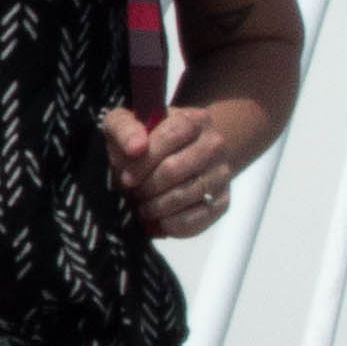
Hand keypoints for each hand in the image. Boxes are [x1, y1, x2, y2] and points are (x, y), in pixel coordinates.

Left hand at [102, 99, 237, 242]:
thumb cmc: (144, 141)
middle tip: (133, 194)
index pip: (171, 136)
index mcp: (193, 120)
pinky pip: (198, 220)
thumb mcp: (125, 125)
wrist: (176, 156)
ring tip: (142, 207)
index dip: (144, 161)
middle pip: (176, 170)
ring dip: (156, 207)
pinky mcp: (222, 201)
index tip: (127, 177)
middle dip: (147, 187)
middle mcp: (214, 144)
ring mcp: (222, 173)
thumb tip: (136, 147)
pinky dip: (172, 225)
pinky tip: (157, 220)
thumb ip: (124, 129)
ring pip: (186, 196)